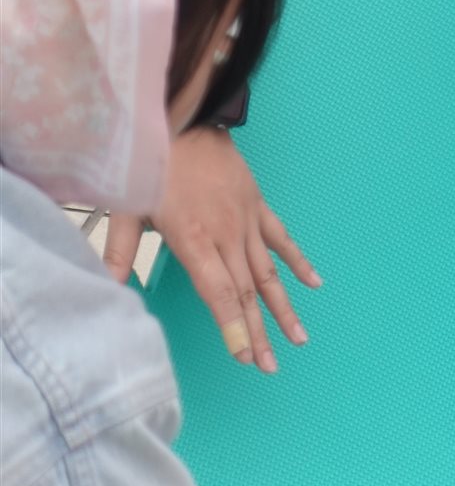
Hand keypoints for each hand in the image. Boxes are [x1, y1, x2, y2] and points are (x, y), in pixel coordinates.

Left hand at [104, 127, 319, 372]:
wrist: (185, 119)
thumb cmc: (152, 164)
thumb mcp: (127, 207)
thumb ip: (120, 251)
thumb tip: (110, 287)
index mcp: (195, 239)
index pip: (220, 292)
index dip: (234, 325)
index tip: (245, 355)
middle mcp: (227, 235)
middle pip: (248, 292)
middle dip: (259, 332)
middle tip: (271, 366)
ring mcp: (247, 221)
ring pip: (269, 273)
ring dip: (284, 308)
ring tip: (299, 338)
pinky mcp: (258, 207)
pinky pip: (282, 240)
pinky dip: (298, 262)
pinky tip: (314, 284)